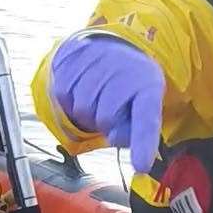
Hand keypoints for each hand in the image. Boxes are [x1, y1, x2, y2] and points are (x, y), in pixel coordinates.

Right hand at [50, 35, 164, 171]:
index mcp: (148, 88)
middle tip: (112, 109)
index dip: (143, 144)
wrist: (108, 46)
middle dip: (105, 123)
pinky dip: (71, 99)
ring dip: (88, 112)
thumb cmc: (130, 88)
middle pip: (105, 119)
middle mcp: (125, 72)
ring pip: (82, 109)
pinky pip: (64, 97)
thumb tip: (115, 138)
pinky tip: (82, 87)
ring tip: (98, 96)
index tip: (141, 166)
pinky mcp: (73, 60)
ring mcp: (98, 63)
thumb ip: (133, 132)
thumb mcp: (142, 107)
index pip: (146, 120)